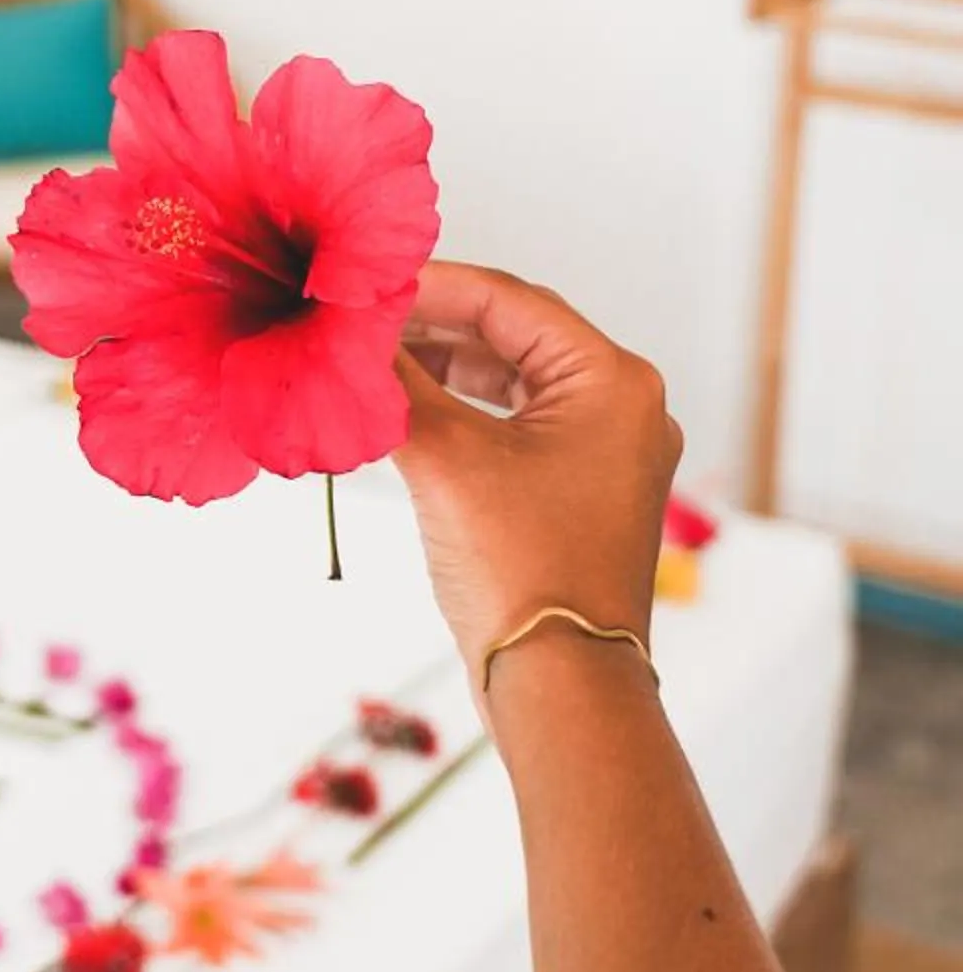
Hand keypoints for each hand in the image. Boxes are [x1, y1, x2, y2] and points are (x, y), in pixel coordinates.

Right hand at [391, 263, 682, 705]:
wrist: (560, 686)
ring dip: (441, 370)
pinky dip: (460, 415)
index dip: (428, 286)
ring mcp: (607, 454)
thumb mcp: (446, 460)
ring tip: (371, 364)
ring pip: (511, 383)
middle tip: (359, 322)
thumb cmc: (521, 569)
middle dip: (430, 327)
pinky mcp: (582, 494)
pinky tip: (404, 414)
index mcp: (613, 382)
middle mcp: (623, 408)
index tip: (364, 285)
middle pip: (512, 337)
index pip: (508, 302)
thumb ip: (395, 385)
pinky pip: (515, 428)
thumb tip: (348, 336)